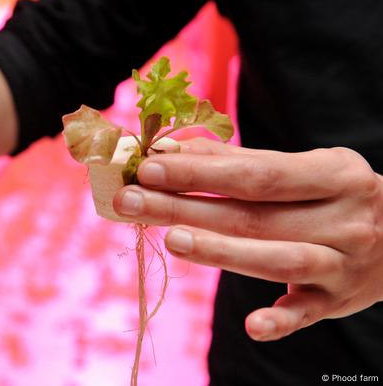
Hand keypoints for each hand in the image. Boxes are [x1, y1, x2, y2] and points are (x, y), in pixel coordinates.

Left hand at [113, 137, 382, 341]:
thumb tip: (172, 151)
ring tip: (170, 240)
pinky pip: (307, 314)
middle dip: (187, 207)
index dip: (202, 171)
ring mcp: (342, 264)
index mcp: (335, 175)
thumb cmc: (335, 195)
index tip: (151, 166)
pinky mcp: (336, 301)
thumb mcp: (305, 168)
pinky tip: (252, 325)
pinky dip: (280, 320)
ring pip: (277, 259)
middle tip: (132, 200)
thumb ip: (240, 163)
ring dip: (220, 252)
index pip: (256, 173)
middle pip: (254, 215)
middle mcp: (342, 219)